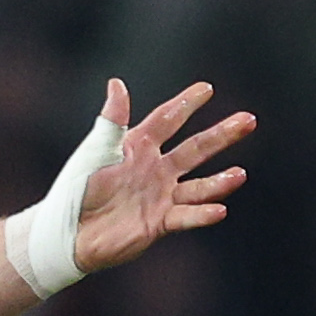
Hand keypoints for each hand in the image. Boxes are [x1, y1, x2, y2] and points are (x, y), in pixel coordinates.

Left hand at [67, 79, 253, 277]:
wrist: (68, 232)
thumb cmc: (77, 187)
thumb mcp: (95, 150)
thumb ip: (112, 121)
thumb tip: (117, 83)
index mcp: (138, 146)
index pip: (167, 119)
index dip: (186, 103)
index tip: (207, 88)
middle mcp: (156, 169)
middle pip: (196, 149)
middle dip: (222, 135)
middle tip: (248, 120)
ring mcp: (160, 196)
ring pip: (198, 186)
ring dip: (220, 181)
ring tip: (240, 174)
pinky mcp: (159, 222)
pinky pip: (186, 217)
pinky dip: (202, 214)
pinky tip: (219, 209)